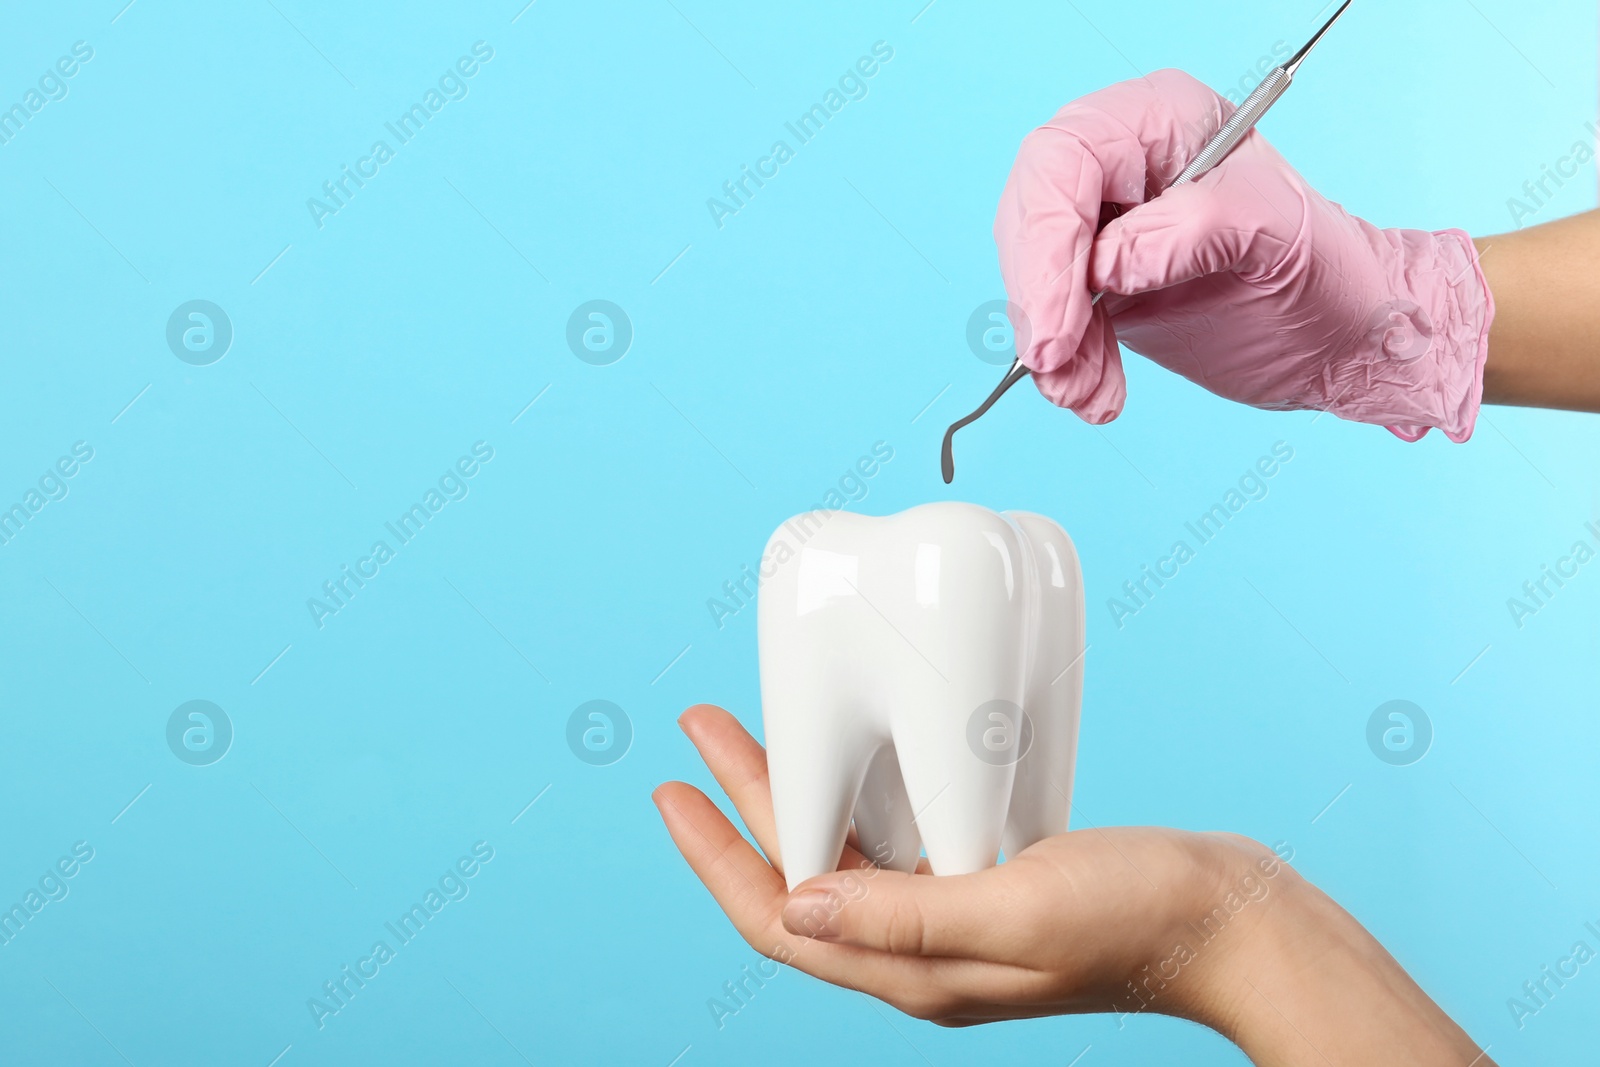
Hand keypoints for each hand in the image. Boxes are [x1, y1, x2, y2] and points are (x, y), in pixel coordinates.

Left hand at [653, 704, 1492, 1064]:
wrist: (1227, 920)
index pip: (779, 917)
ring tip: (753, 733)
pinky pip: (892, 845)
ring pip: (839, 856)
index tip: (671, 786)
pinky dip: (855, 799)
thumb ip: (901, 912)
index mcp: (914, 967)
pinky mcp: (985, 886)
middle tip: (701, 728)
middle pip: (798, 876)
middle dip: (741, 803)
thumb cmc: (1136, 915)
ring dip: (791, 795)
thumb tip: (793, 904)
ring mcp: (951, 920)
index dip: (714, 856)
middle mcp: (920, 950)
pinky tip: (853, 758)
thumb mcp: (1015, 908)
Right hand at [993, 69, 1493, 441]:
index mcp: (1163, 122)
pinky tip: (1094, 395)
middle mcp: (1122, 166)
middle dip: (1039, 298)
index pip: (1066, 158)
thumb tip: (1108, 263)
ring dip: (1052, 347)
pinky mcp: (1098, 288)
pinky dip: (1065, 367)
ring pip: (1034, 278)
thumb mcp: (1281, 236)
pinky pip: (1053, 322)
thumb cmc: (1331, 271)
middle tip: (1058, 363)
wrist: (1346, 338)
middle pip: (1032, 217)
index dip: (1047, 237)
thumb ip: (1197, 228)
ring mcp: (1104, 228)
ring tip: (1088, 395)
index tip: (1060, 318)